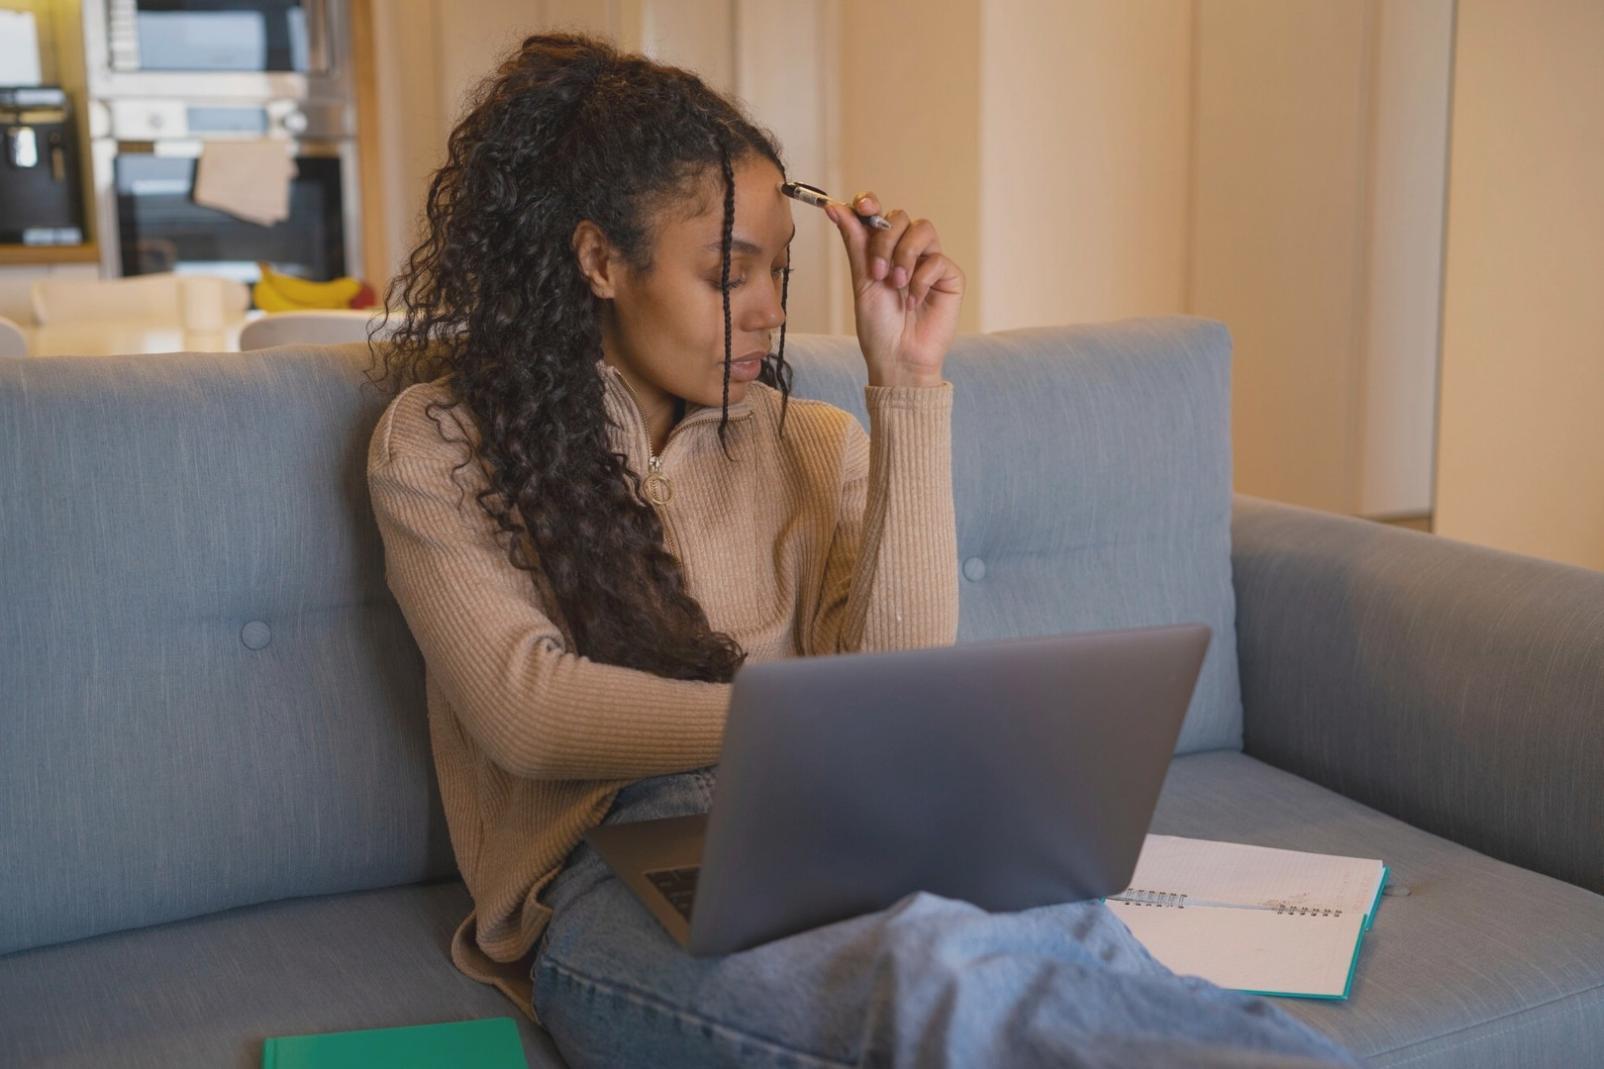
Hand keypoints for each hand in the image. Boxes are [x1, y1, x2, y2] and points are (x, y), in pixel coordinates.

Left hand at [825, 191, 964, 386]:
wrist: (897, 358)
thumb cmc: (878, 326)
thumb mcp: (861, 280)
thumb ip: (855, 242)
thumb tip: (835, 207)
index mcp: (883, 250)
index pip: (879, 214)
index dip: (871, 203)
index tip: (863, 206)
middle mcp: (907, 252)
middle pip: (901, 218)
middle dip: (885, 241)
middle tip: (877, 272)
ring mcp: (929, 262)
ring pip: (923, 229)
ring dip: (904, 256)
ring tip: (896, 284)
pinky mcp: (950, 277)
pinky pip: (937, 260)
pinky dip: (921, 280)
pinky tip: (914, 301)